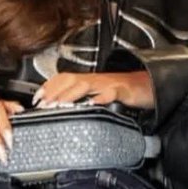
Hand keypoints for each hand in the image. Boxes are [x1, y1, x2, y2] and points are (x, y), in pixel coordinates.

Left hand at [33, 70, 154, 109]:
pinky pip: (111, 93)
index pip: (63, 78)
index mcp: (89, 80)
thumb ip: (85, 100)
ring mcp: (109, 84)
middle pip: (69, 80)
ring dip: (70, 94)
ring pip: (85, 85)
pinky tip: (93, 105)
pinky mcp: (124, 91)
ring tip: (59, 105)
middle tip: (42, 105)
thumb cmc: (127, 91)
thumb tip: (65, 110)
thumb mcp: (101, 95)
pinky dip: (101, 99)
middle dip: (54, 91)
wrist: (151, 85)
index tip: (36, 99)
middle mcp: (96, 80)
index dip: (48, 87)